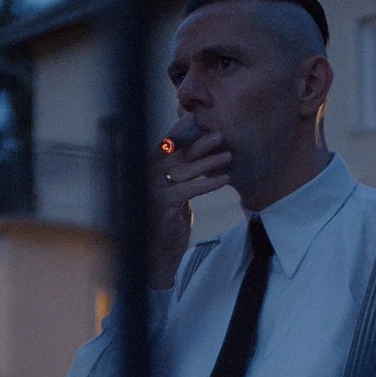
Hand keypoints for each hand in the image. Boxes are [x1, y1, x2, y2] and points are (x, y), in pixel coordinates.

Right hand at [149, 118, 230, 288]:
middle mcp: (147, 177)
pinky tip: (225, 180)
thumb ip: (181, 176)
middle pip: (175, 154)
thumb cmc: (168, 225)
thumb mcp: (175, 195)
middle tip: (219, 135)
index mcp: (148, 171)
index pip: (166, 146)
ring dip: (208, 162)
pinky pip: (189, 189)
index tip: (200, 120)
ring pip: (184, 170)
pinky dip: (208, 183)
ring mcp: (152, 190)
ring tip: (228, 156)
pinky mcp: (162, 205)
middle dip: (199, 143)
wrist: (157, 256)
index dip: (182, 132)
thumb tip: (198, 153)